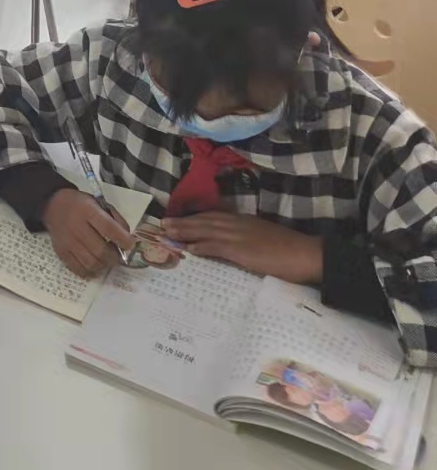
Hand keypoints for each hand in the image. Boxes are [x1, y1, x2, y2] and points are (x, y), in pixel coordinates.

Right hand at [42, 189, 135, 278]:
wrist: (52, 205)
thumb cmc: (80, 204)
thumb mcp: (99, 203)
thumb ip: (115, 219)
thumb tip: (127, 239)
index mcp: (88, 211)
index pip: (109, 229)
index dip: (123, 240)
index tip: (130, 245)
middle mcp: (77, 227)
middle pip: (100, 251)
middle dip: (114, 257)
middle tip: (118, 256)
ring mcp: (68, 242)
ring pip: (91, 263)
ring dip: (104, 266)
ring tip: (107, 260)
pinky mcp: (61, 252)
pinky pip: (78, 269)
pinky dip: (90, 271)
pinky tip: (94, 265)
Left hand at [169, 212, 323, 284]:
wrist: (306, 254)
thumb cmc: (289, 249)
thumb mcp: (264, 238)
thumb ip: (247, 239)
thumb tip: (233, 246)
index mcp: (244, 221)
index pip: (214, 216)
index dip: (195, 217)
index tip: (180, 218)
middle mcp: (238, 224)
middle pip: (204, 220)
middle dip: (183, 222)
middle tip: (164, 223)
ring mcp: (238, 236)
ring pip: (205, 230)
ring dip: (185, 231)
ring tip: (167, 232)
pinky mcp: (241, 250)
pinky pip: (216, 247)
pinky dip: (201, 246)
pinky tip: (189, 248)